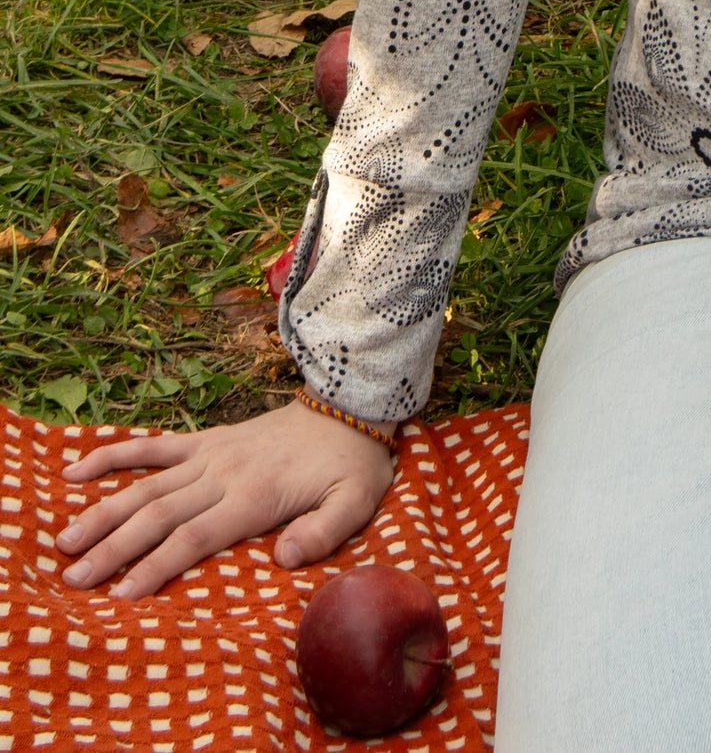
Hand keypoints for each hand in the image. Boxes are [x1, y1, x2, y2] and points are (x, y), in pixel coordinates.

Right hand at [54, 399, 396, 599]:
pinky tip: (77, 469)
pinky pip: (154, 447)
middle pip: (159, 515)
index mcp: (255, 495)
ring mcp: (210, 454)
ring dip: (104, 510)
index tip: (121, 595)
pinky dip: (115, 455)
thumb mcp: (354, 503)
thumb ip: (323, 532)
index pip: (195, 538)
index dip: (157, 566)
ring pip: (147, 485)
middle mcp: (223, 474)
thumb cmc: (351, 465)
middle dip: (114, 547)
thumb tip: (284, 560)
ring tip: (65, 538)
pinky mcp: (207, 440)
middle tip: (74, 577)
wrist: (349, 405)